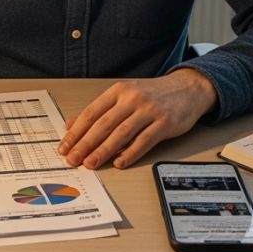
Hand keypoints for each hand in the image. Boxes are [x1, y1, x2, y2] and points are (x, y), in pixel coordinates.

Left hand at [58, 69, 216, 169]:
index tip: (65, 147)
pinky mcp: (165, 122)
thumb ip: (99, 110)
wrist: (187, 88)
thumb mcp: (124, 95)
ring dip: (104, 151)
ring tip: (91, 164)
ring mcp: (149, 110)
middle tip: (73, 159)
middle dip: (86, 144)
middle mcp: (132, 98)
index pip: (91, 112)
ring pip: (122, 133)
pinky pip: (145, 141)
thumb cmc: (153, 95)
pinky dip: (130, 153)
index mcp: (119, 91)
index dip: (76, 131)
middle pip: (104, 124)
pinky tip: (119, 163)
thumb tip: (71, 124)